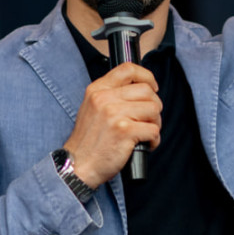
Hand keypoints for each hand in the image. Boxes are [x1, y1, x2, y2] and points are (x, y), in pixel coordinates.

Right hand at [64, 62, 161, 187]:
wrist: (78, 165)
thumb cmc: (88, 141)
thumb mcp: (92, 108)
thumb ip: (111, 95)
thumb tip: (141, 88)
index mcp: (97, 90)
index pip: (128, 69)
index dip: (146, 76)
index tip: (152, 87)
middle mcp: (104, 98)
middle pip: (146, 90)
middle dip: (154, 106)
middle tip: (147, 120)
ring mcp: (114, 114)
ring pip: (154, 109)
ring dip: (155, 124)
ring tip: (144, 134)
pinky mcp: (125, 131)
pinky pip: (154, 130)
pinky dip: (153, 140)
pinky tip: (143, 145)